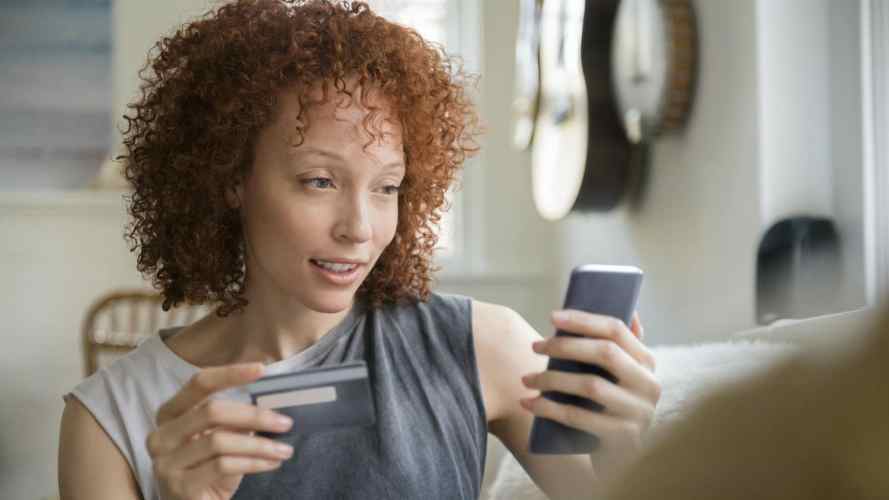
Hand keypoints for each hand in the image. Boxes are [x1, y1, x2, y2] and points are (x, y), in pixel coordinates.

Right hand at [147, 363, 295, 499]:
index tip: (261, 369)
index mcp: (169, 415)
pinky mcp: (179, 486)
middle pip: (211, 411)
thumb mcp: (219, 440)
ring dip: (260, 445)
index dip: (230, 374)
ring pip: (219, 441)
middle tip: (285, 422)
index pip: (199, 384)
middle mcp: (161, 436)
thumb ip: (234, 421)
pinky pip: (223, 465)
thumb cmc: (208, 471)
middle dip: (254, 415)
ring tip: (284, 449)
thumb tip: (270, 405)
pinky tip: (272, 463)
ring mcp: (166, 462)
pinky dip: (253, 462)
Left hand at [519, 311, 659, 479]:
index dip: (584, 319)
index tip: (553, 316)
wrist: (618, 463)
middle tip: (533, 346)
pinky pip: (579, 416)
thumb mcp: (615, 378)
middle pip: (605, 353)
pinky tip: (528, 403)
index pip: (617, 329)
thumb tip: (621, 306)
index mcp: (647, 363)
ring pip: (590, 385)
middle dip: (565, 345)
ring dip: (551, 378)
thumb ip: (614, 346)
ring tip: (526, 379)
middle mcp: (650, 386)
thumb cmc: (607, 409)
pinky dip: (548, 408)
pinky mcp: (624, 438)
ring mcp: (640, 413)